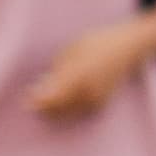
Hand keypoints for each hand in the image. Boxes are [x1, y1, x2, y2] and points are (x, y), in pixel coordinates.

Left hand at [28, 22, 148, 119]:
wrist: (128, 49)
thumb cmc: (96, 43)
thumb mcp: (72, 50)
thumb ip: (57, 71)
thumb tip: (41, 89)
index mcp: (79, 74)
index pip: (53, 96)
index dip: (37, 101)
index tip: (26, 99)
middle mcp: (88, 90)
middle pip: (59, 108)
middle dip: (44, 106)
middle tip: (32, 98)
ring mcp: (96, 99)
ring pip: (67, 112)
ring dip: (54, 106)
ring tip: (49, 91)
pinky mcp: (101, 104)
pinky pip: (77, 110)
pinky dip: (67, 106)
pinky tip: (65, 93)